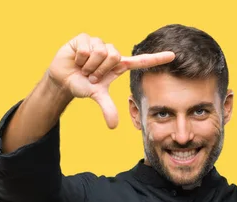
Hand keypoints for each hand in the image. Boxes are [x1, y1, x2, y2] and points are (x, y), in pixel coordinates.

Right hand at [47, 33, 174, 128]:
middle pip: (114, 56)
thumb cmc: (83, 85)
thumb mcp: (96, 96)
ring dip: (88, 65)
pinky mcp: (84, 38)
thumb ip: (107, 109)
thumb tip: (113, 127)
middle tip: (91, 76)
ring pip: (100, 52)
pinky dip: (79, 58)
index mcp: (118, 65)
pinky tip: (76, 60)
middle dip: (99, 70)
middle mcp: (111, 52)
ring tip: (83, 68)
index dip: (157, 59)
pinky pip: (86, 48)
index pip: (141, 61)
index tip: (174, 56)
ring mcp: (98, 43)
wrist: (63, 79)